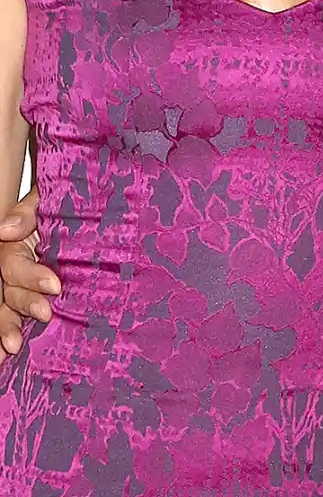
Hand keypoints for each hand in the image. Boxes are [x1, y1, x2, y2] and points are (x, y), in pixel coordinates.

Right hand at [0, 188, 59, 361]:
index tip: (55, 285)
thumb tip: (6, 229)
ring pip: (6, 307)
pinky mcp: (32, 297)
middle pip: (7, 291)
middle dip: (22, 306)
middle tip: (44, 315)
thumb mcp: (46, 199)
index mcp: (14, 245)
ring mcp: (19, 285)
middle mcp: (11, 268)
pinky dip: (7, 335)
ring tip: (13, 346)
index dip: (31, 276)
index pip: (13, 265)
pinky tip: (5, 357)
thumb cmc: (64, 201)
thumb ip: (28, 212)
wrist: (80, 206)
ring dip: (7, 327)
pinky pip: (15, 314)